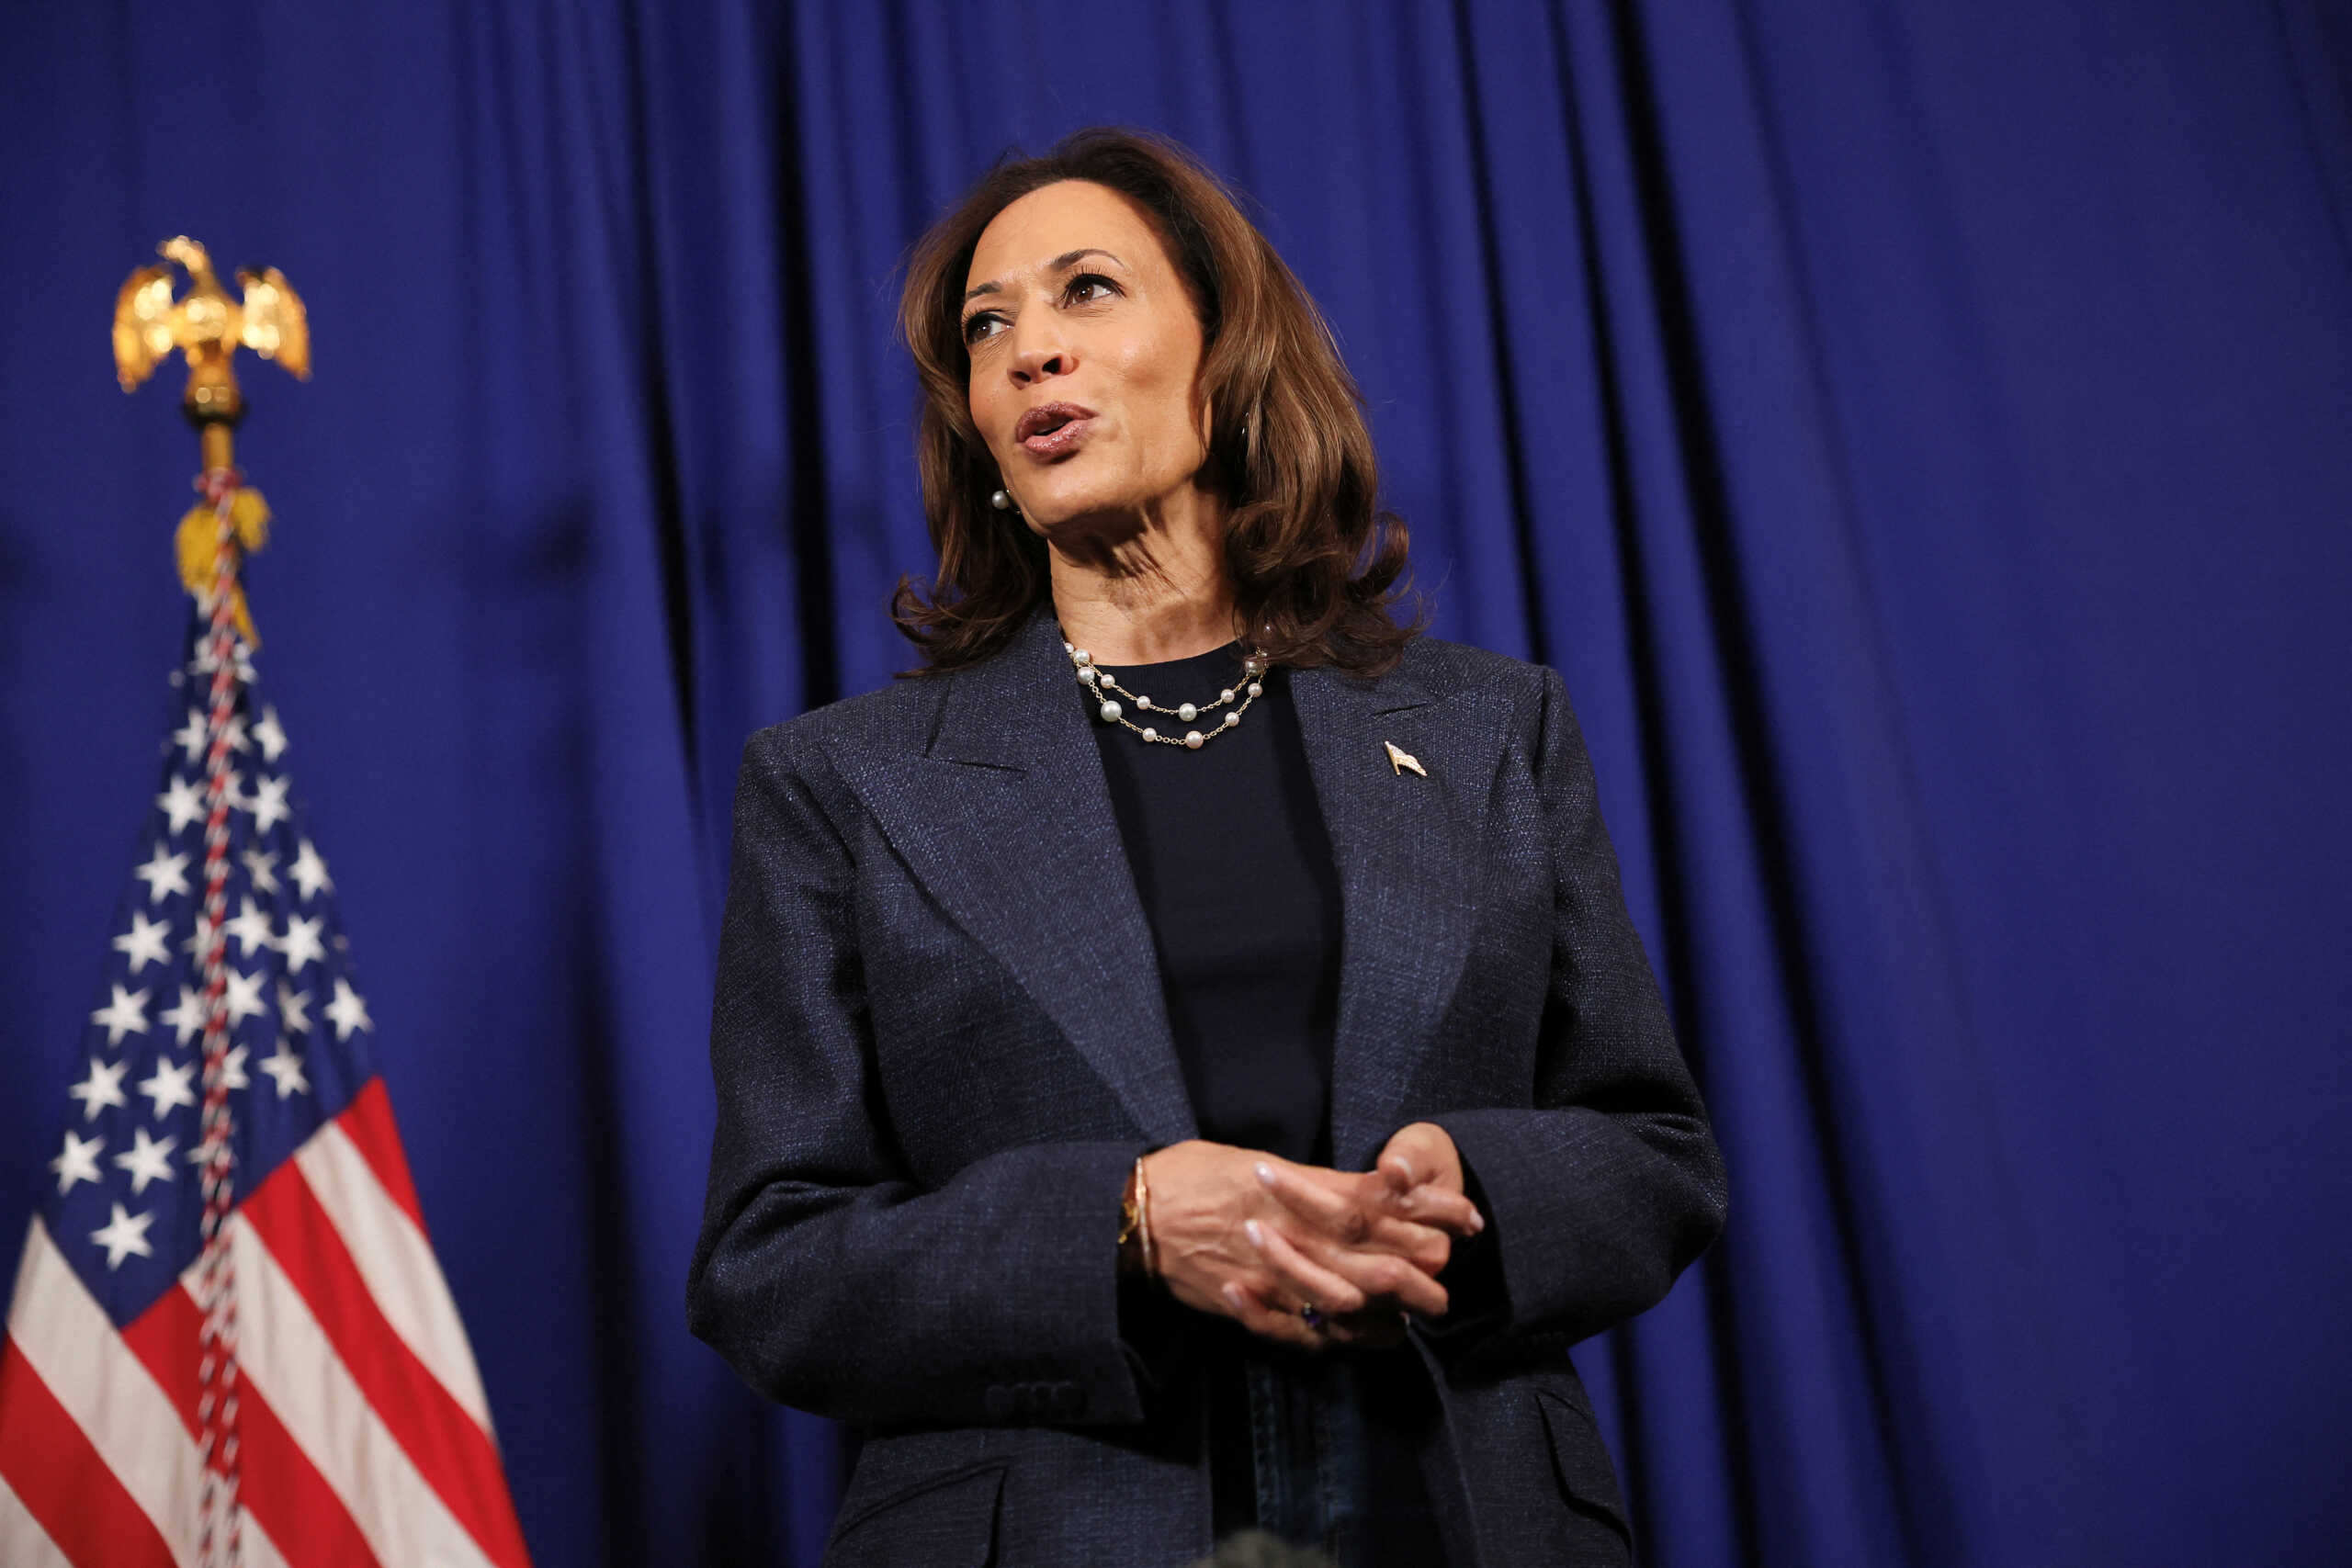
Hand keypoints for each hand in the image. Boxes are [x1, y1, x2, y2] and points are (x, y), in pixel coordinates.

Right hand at [1141, 1128, 1480, 1351]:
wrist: (1135, 1215)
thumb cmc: (1190, 1175)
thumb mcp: (1251, 1159)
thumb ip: (1306, 1179)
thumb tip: (1356, 1189)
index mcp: (1290, 1190)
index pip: (1370, 1202)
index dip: (1418, 1212)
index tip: (1456, 1217)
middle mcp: (1286, 1233)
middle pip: (1365, 1256)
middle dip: (1413, 1270)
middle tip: (1448, 1279)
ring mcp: (1268, 1274)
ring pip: (1341, 1298)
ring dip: (1384, 1308)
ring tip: (1419, 1313)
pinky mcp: (1250, 1304)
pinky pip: (1302, 1329)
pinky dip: (1337, 1336)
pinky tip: (1367, 1337)